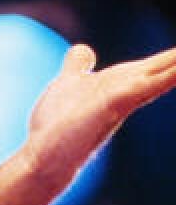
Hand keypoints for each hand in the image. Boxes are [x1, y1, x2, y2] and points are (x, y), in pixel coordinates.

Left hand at [0, 43, 175, 204]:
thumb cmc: (57, 125)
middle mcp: (127, 91)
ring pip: (162, 77)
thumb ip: (78, 66)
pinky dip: (166, 77)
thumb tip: (84, 48)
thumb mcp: (70, 83)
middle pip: (164, 68)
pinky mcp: (112, 105)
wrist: (43, 156)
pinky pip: (144, 86)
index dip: (174, 58)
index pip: (156, 66)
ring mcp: (122, 99)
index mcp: (120, 83)